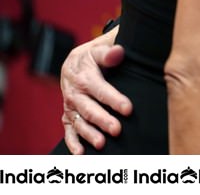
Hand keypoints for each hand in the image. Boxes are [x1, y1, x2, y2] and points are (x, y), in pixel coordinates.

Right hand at [60, 32, 131, 153]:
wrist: (75, 61)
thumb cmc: (94, 56)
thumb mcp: (100, 49)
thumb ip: (109, 52)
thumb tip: (118, 52)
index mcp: (84, 77)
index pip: (101, 90)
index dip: (114, 100)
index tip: (128, 109)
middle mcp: (75, 93)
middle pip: (89, 109)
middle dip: (102, 120)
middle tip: (117, 130)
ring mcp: (70, 106)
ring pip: (79, 122)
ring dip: (89, 134)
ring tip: (101, 144)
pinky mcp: (68, 114)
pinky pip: (68, 129)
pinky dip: (72, 142)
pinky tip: (80, 153)